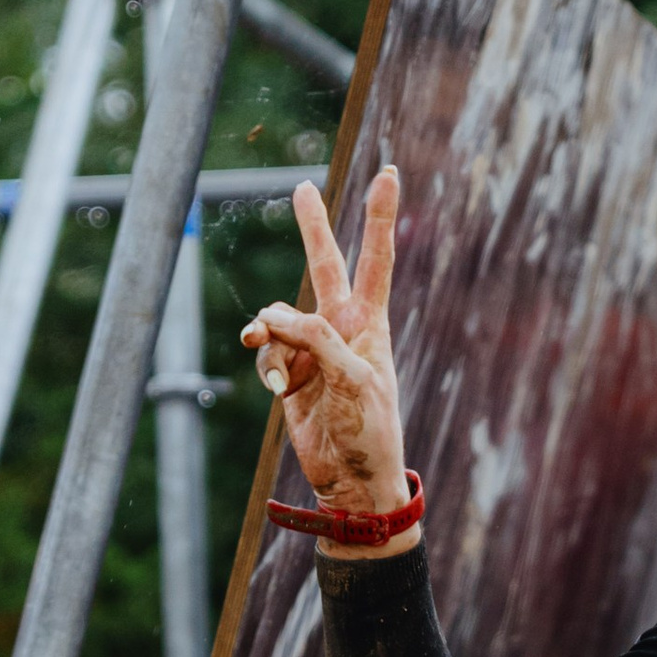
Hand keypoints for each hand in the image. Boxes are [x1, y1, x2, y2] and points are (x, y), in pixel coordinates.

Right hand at [240, 169, 409, 550]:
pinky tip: (278, 389)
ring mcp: (313, 350)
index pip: (376, 259)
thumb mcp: (352, 381)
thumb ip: (317, 340)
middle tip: (301, 188)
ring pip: (278, 319)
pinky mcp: (291, 375)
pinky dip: (266, 366)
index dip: (378, 217)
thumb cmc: (369, 432)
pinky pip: (267, 354)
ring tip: (272, 360)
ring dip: (270, 336)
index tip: (389, 173)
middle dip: (312, 228)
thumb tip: (271, 320)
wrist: (353, 483)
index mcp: (370, 324)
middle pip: (324, 266)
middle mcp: (341, 328)